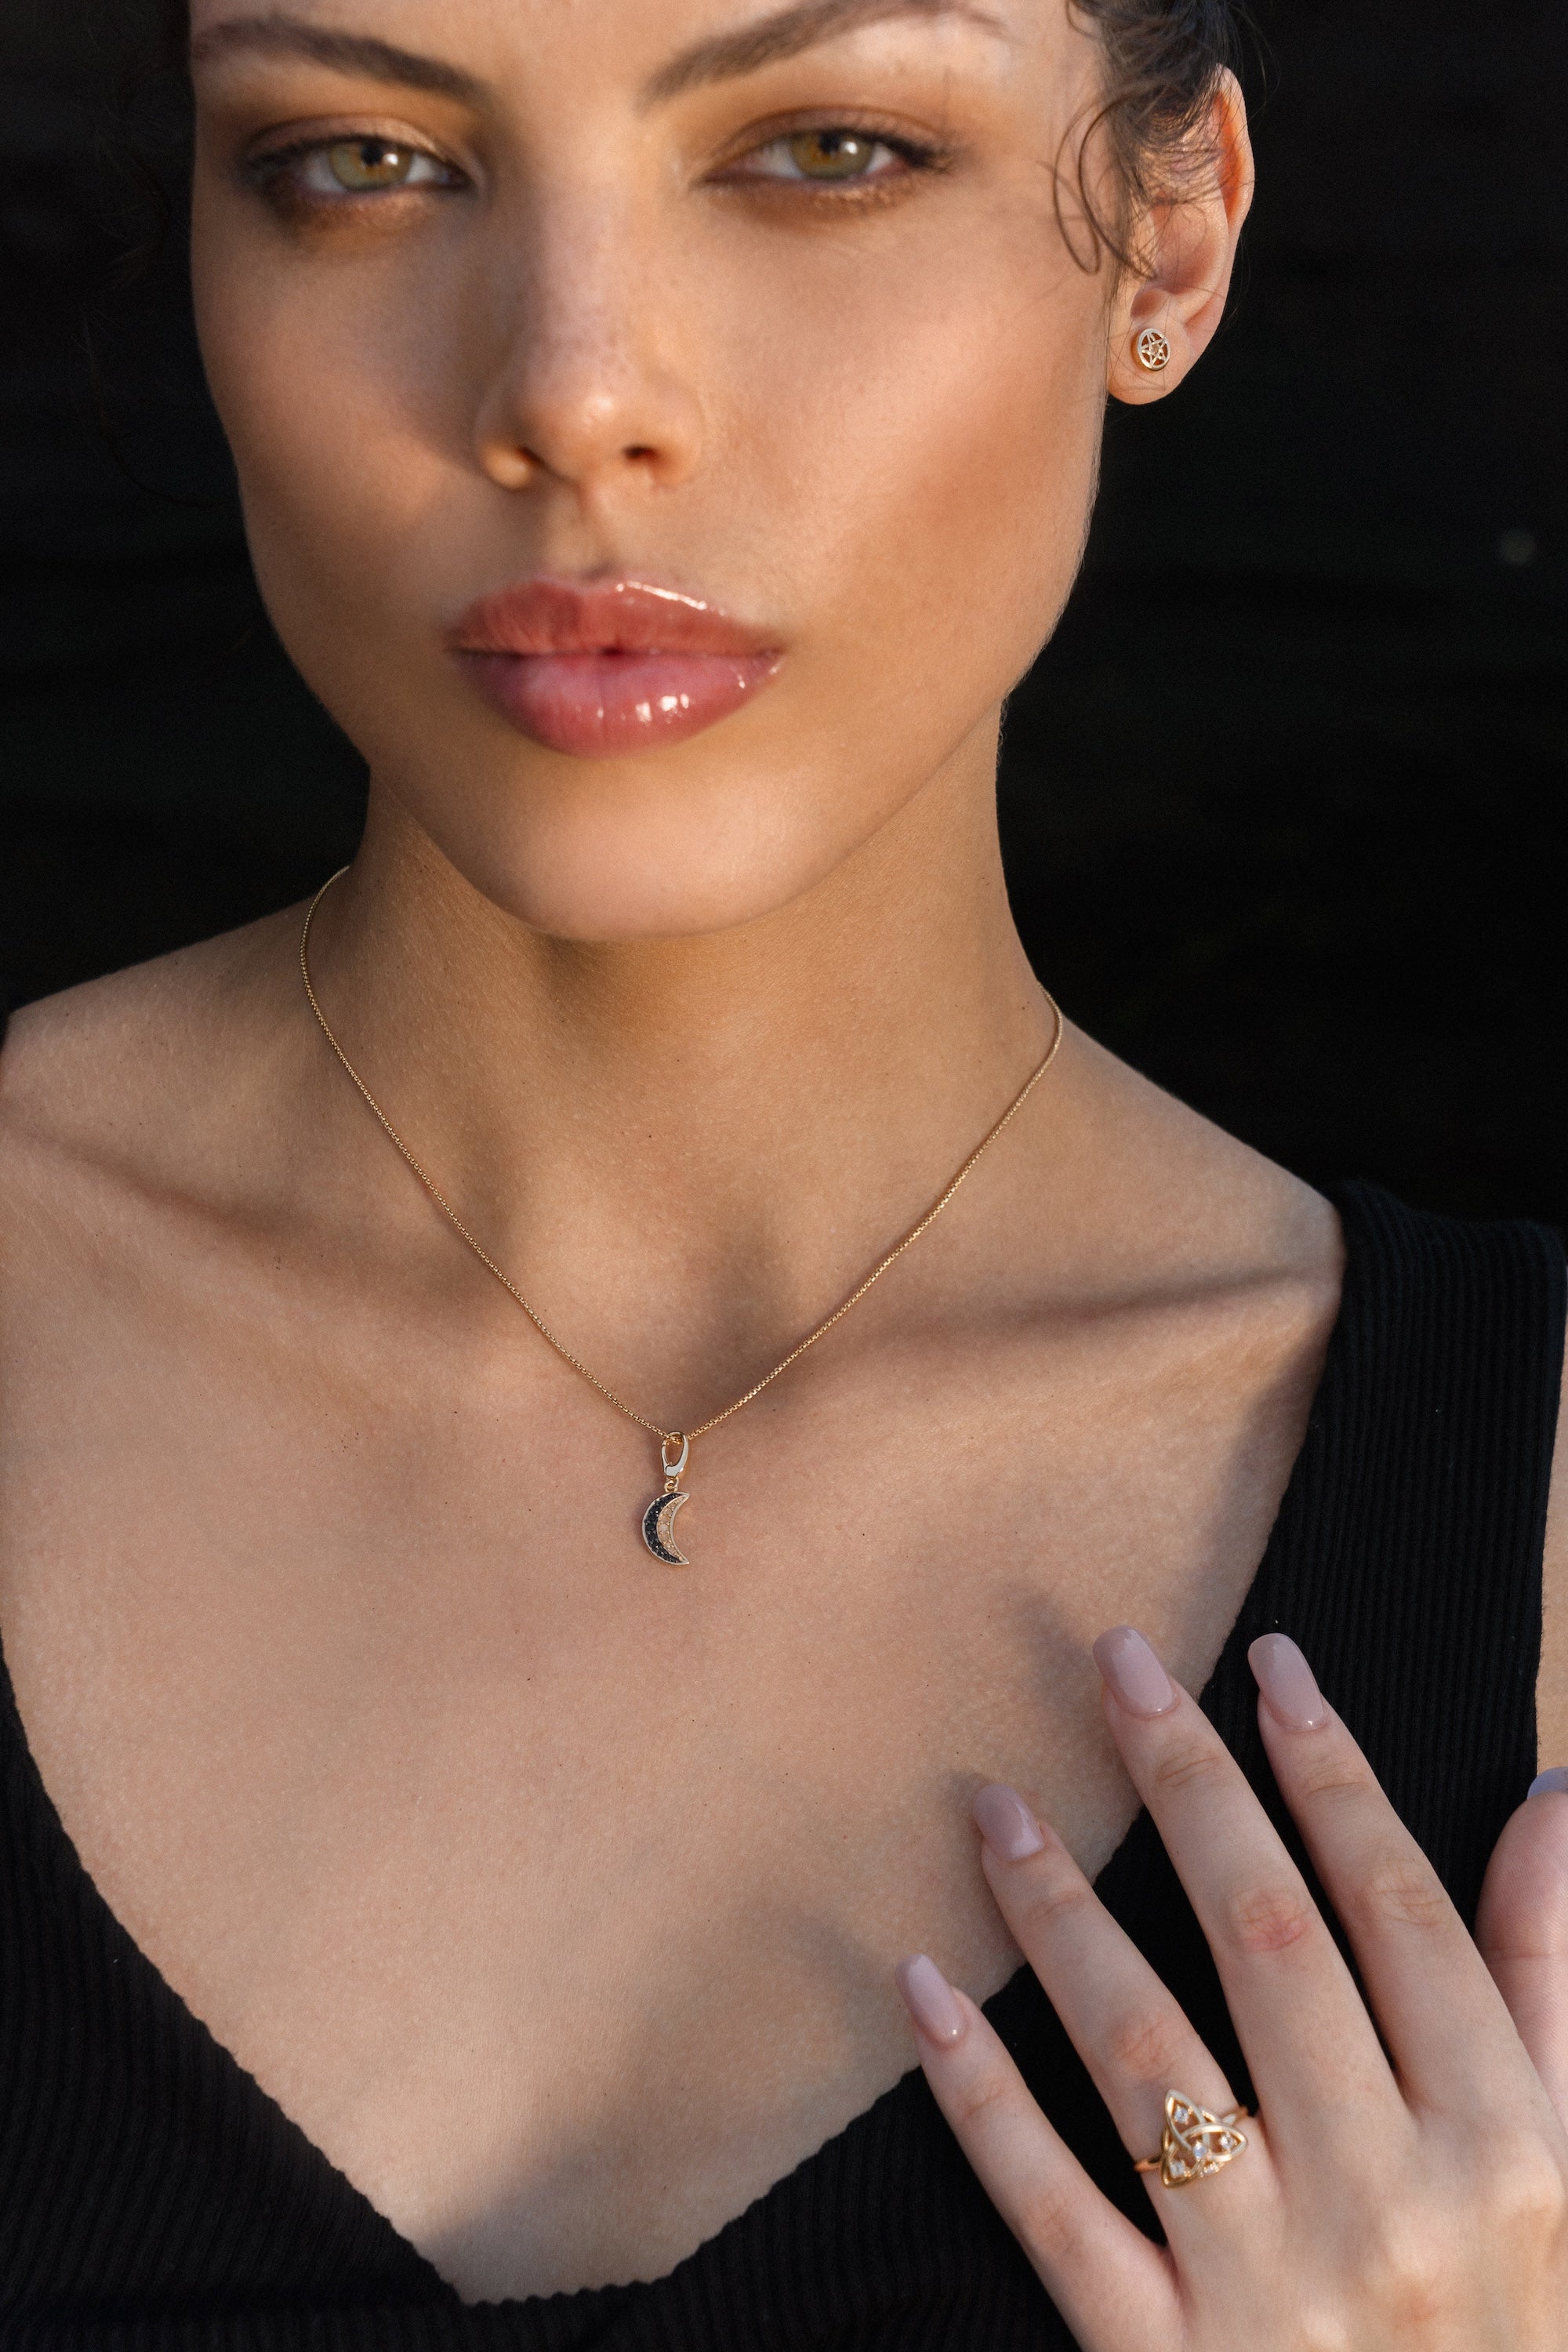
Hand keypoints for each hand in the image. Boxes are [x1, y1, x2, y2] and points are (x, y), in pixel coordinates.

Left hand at [895, 1629, 1567, 2349]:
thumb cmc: (1522, 2340)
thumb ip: (1548, 1986)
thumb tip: (1552, 1804)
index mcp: (1503, 2145)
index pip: (1400, 1911)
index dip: (1334, 1774)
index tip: (1269, 1663)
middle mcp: (1386, 2199)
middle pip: (1268, 1942)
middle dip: (1191, 1785)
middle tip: (1116, 1660)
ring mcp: (1264, 2284)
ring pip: (1144, 2048)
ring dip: (1060, 1910)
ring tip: (994, 1802)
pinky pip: (1051, 2205)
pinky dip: (979, 2092)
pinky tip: (920, 1986)